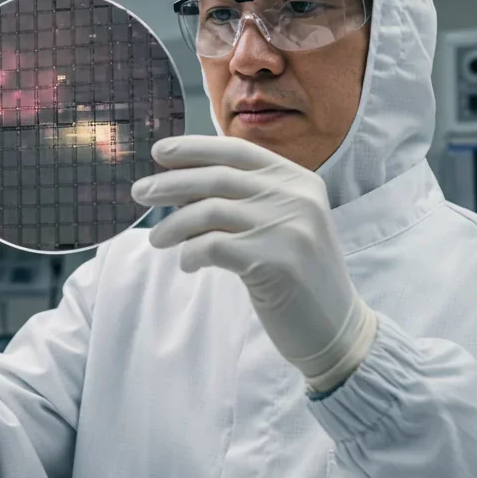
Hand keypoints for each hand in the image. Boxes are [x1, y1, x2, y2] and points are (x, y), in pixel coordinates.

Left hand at [131, 136, 377, 391]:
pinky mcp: (276, 262)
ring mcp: (289, 228)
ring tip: (156, 241)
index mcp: (300, 181)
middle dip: (170, 183)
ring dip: (173, 226)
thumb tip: (181, 181)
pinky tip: (188, 264)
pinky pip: (211, 246)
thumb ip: (246, 199)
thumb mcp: (283, 225)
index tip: (160, 152)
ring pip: (208, 211)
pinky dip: (190, 253)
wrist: (337, 329)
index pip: (237, 151)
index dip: (194, 148)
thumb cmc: (299, 278)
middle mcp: (297, 197)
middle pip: (217, 177)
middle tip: (139, 193)